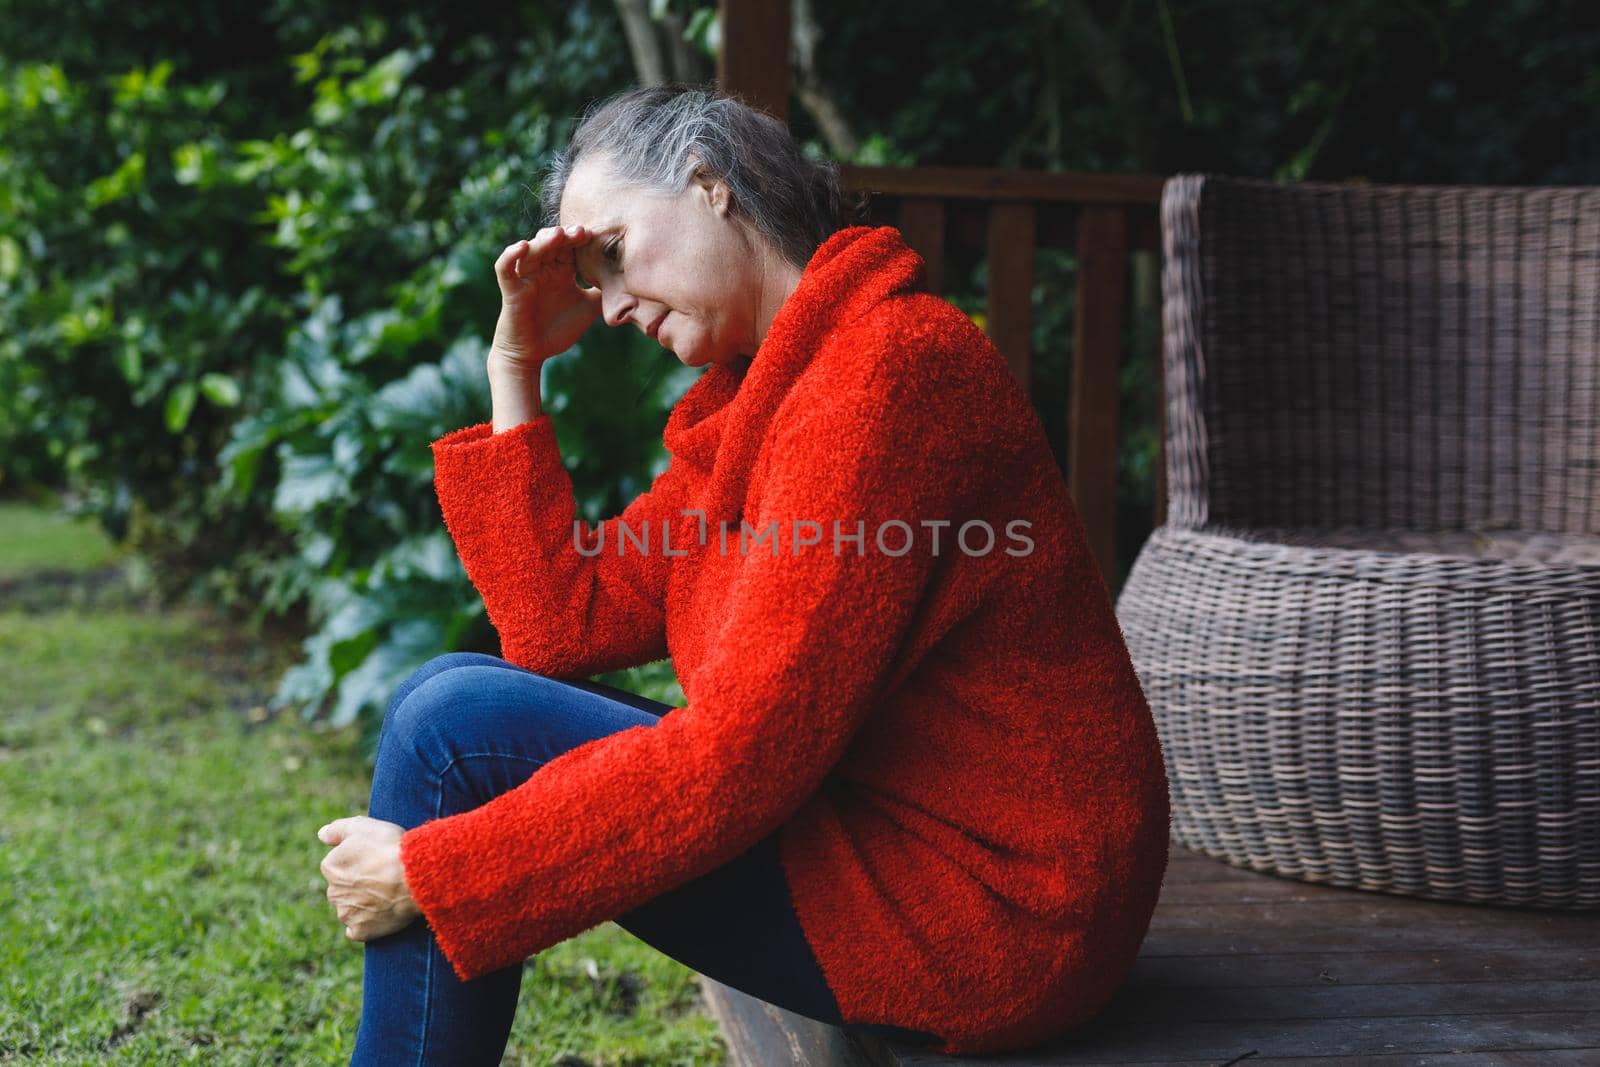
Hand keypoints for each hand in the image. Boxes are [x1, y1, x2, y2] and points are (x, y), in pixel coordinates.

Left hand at [317, 816, 421, 942]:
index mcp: (330, 867)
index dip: (360, 861)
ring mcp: (346, 914)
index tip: (377, 858)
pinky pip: (358, 930)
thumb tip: (321, 835)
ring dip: (363, 904)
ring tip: (388, 894)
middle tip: (384, 876)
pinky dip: (367, 924)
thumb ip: (337, 829)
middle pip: (344, 888)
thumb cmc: (390, 848)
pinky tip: (382, 914)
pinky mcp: (360, 931)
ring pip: (350, 909)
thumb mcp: (362, 827)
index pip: (339, 865)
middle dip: (359, 884)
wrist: (414, 876)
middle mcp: (333, 892)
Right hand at [490, 224, 604, 372]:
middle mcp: (543, 269)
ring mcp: (526, 277)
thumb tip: (633, 287)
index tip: (597, 237)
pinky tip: (523, 246)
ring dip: (544, 240)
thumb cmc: (558, 329)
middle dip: (566, 235)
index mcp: (561, 271)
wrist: (533, 354)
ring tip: (559, 235)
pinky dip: (511, 255)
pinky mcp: (511, 289)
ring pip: (532, 250)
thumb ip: (605, 295)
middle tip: (582, 233)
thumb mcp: (589, 308)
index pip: (571, 247)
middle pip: (552, 243)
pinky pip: (505, 267)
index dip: (581, 240)